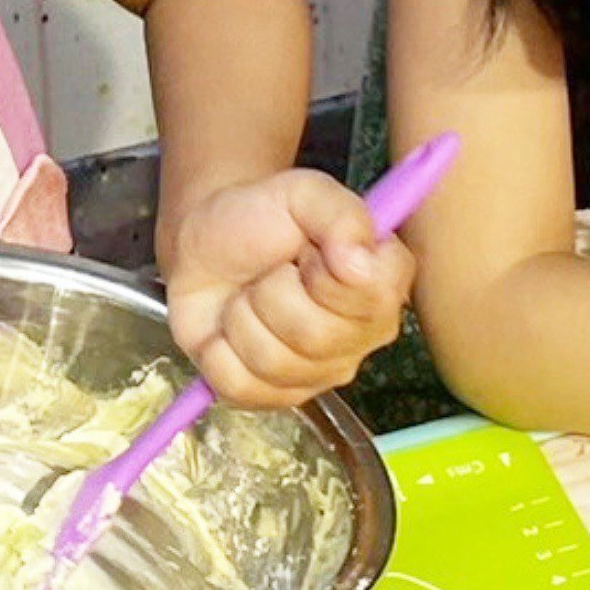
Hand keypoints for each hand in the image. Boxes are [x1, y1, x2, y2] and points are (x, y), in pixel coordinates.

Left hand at [162, 171, 415, 409]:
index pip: (373, 298)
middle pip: (316, 336)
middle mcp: (363, 336)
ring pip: (273, 361)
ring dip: (242, 317)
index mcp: (383, 284)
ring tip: (247, 297)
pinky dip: (218, 351)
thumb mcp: (303, 193)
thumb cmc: (262, 216)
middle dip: (273, 292)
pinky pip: (240, 387)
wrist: (206, 242)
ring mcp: (320, 372)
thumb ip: (341, 214)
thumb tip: (358, 264)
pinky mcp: (273, 395)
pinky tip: (228, 330)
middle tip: (271, 273)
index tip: (309, 250)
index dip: (327, 272)